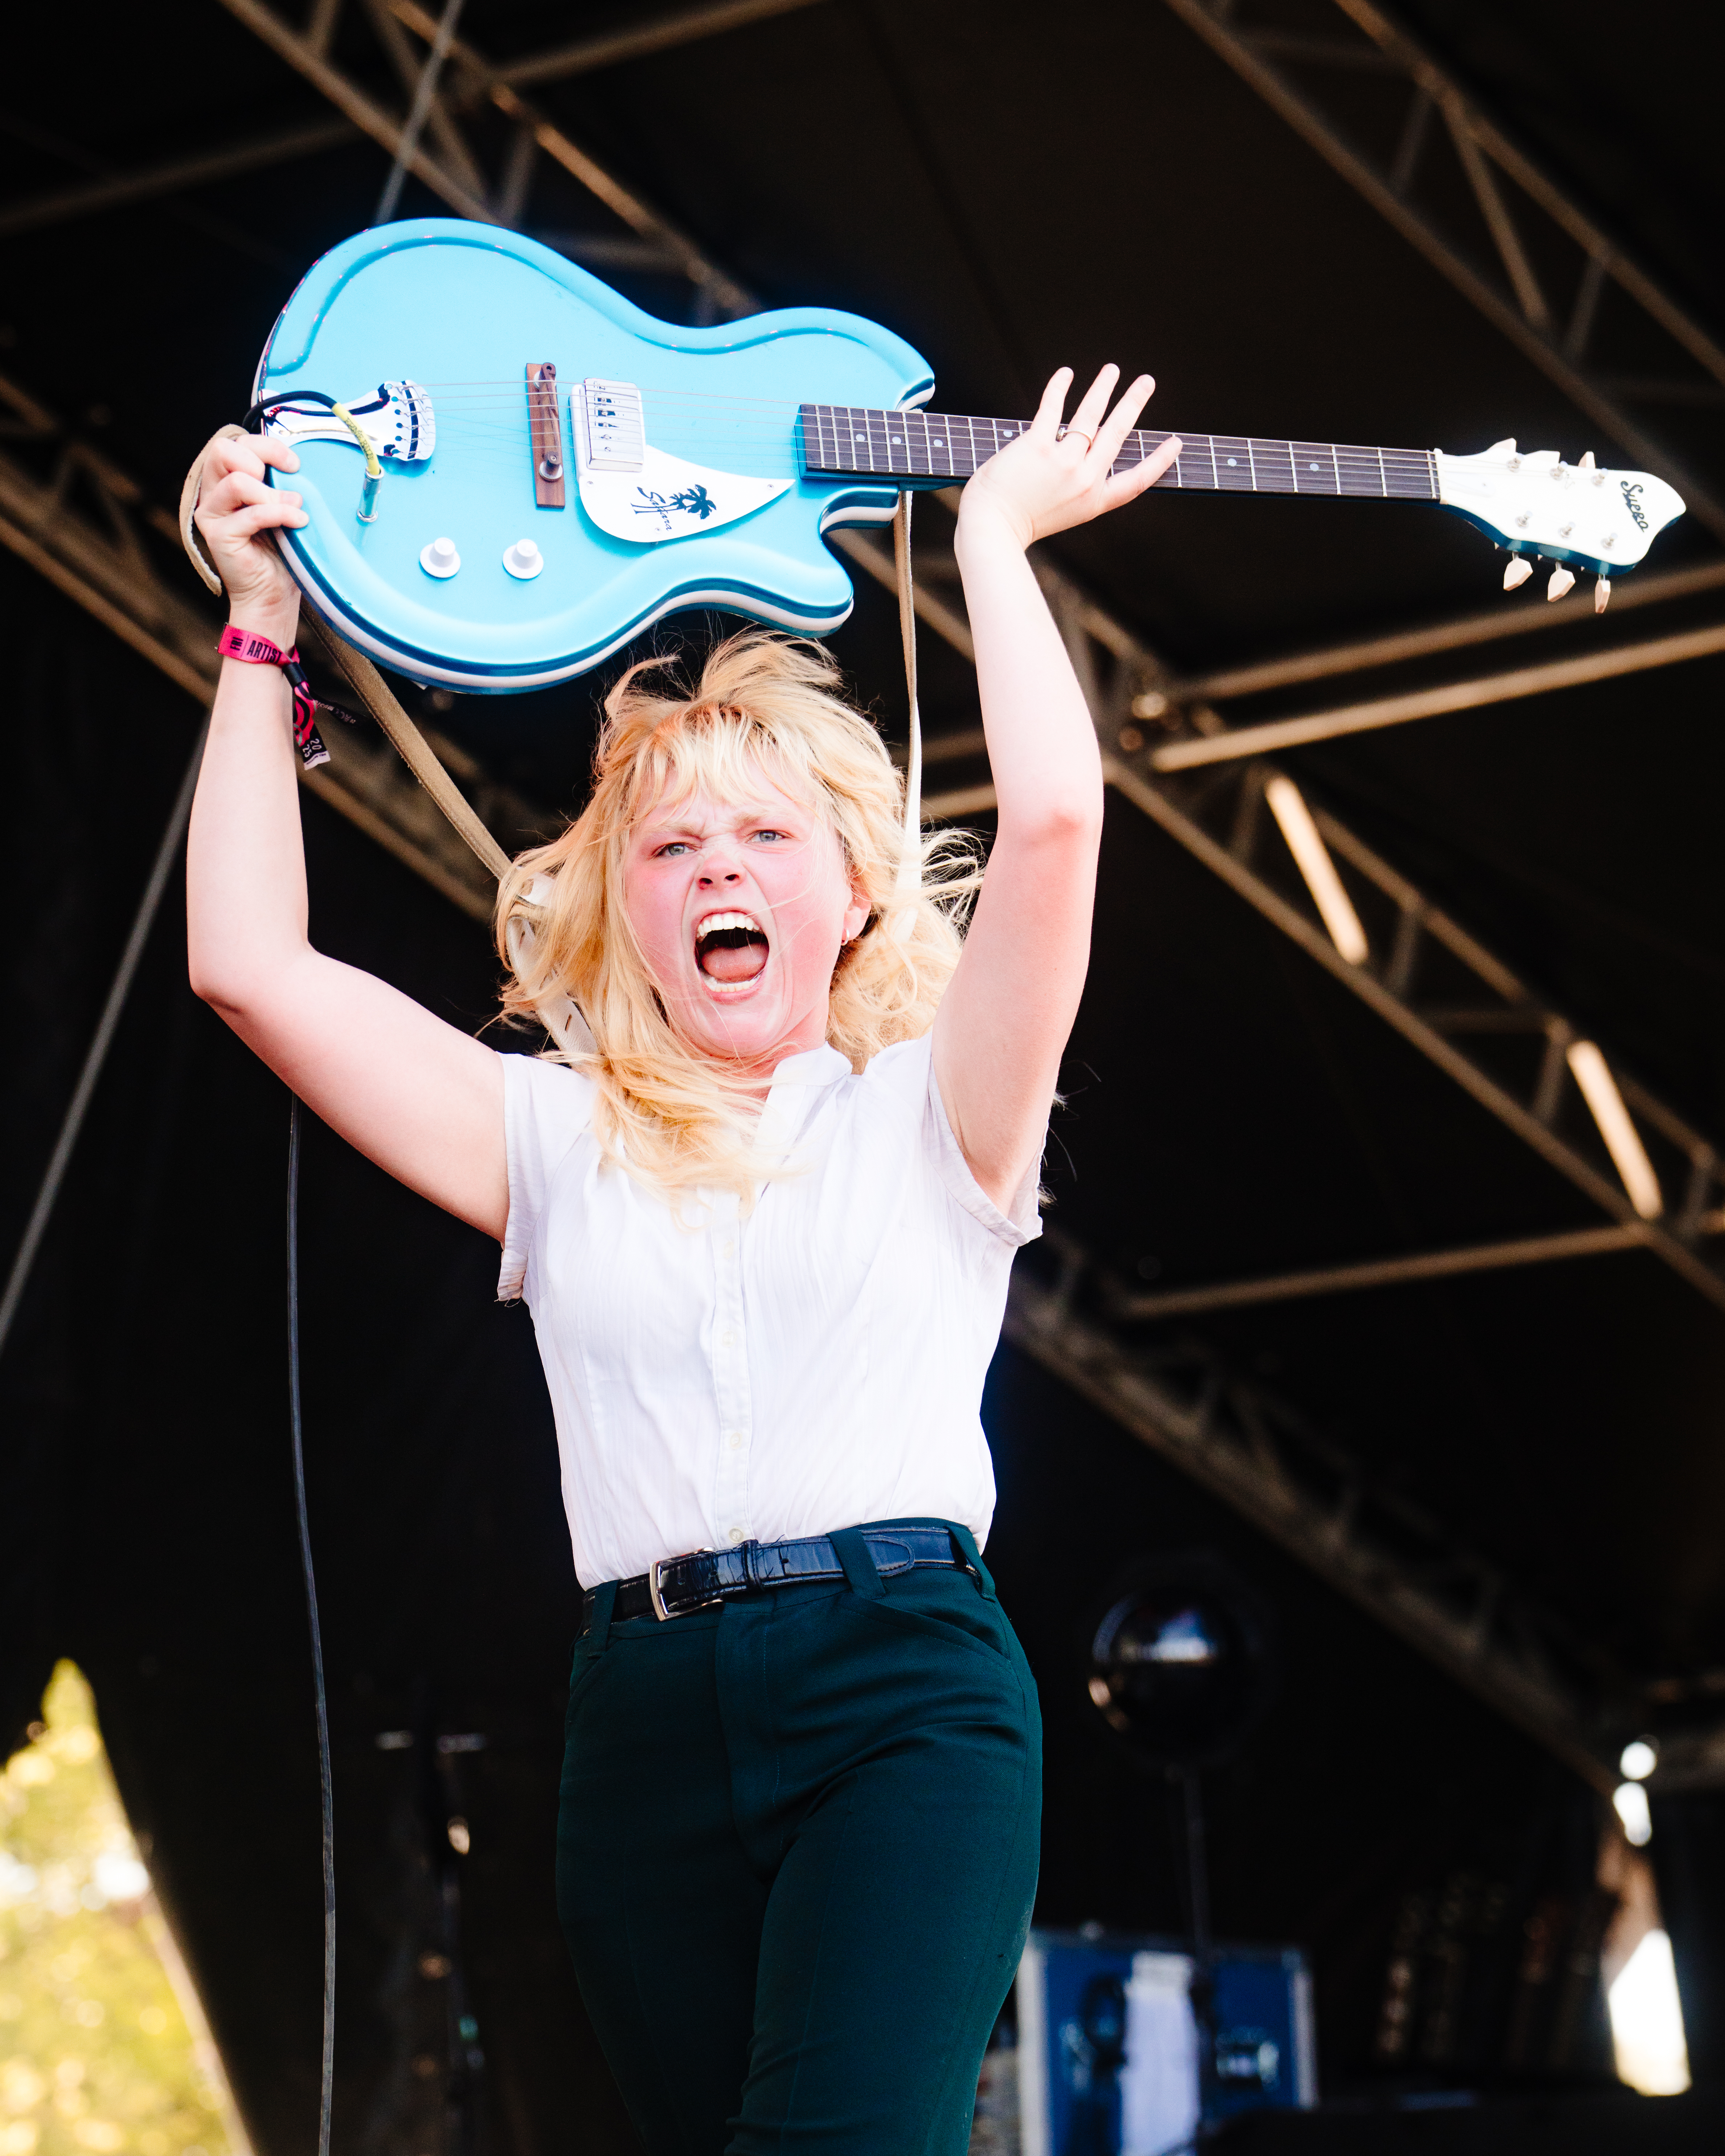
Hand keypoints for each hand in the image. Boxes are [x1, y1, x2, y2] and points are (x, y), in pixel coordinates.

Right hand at [193, 429, 307, 643]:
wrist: (274, 595)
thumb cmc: (281, 550)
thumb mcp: (282, 505)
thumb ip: (278, 481)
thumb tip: (295, 461)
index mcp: (225, 480)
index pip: (235, 442)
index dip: (266, 445)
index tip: (294, 464)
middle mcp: (212, 493)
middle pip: (223, 450)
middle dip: (262, 457)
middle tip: (288, 478)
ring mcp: (211, 515)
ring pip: (236, 481)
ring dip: (273, 493)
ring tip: (295, 508)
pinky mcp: (219, 536)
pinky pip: (250, 514)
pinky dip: (280, 514)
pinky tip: (299, 522)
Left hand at [957, 364, 1180, 551]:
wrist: (991, 528)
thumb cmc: (1019, 522)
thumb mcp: (1062, 512)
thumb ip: (1077, 486)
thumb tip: (1083, 449)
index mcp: (1093, 501)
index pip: (1137, 480)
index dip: (1159, 461)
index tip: (1175, 443)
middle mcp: (1082, 480)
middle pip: (1117, 433)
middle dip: (1134, 402)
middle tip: (1146, 381)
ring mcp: (1062, 461)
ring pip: (1090, 415)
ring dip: (1103, 387)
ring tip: (1112, 370)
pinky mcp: (1036, 446)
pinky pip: (1052, 408)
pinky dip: (1060, 387)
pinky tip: (1066, 373)